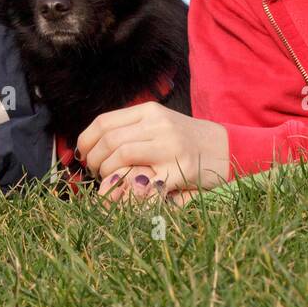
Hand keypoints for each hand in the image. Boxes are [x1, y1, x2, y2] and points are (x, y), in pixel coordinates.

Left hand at [78, 102, 230, 201]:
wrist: (225, 148)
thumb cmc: (185, 141)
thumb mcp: (159, 125)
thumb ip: (131, 130)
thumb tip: (92, 145)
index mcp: (149, 111)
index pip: (104, 122)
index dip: (86, 141)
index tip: (82, 156)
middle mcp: (158, 124)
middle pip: (109, 140)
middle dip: (94, 161)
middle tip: (95, 174)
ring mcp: (170, 145)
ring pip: (121, 155)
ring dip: (107, 174)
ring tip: (108, 183)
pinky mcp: (181, 168)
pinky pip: (145, 180)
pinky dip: (129, 191)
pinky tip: (126, 195)